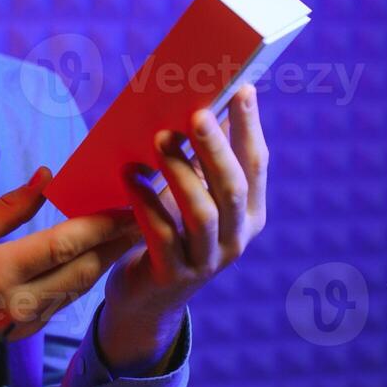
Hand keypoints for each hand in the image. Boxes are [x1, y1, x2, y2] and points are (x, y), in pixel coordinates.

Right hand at [0, 166, 141, 340]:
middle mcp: (17, 303)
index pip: (65, 244)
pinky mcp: (25, 332)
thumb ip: (9, 206)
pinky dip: (82, 278)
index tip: (128, 206)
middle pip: (83, 269)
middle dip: (116, 242)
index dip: (101, 224)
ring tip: (128, 234)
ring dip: (105, 260)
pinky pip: (63, 301)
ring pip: (78, 288)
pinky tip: (96, 258)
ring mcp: (22, 323)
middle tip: (145, 217)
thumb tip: (48, 177)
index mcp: (0, 272)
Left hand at [97, 83, 269, 374]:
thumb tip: (197, 102)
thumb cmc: (172, 231)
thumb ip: (201, 161)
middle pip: (234, 188)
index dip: (250, 127)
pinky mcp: (174, 275)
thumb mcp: (193, 196)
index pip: (257, 164)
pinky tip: (129, 178)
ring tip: (159, 141)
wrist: (148, 297)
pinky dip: (145, 204)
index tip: (240, 89)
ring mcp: (208, 260)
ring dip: (181, 174)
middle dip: (216, 149)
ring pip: (203, 213)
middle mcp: (237, 238)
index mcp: (250, 213)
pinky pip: (162, 235)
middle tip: (195, 114)